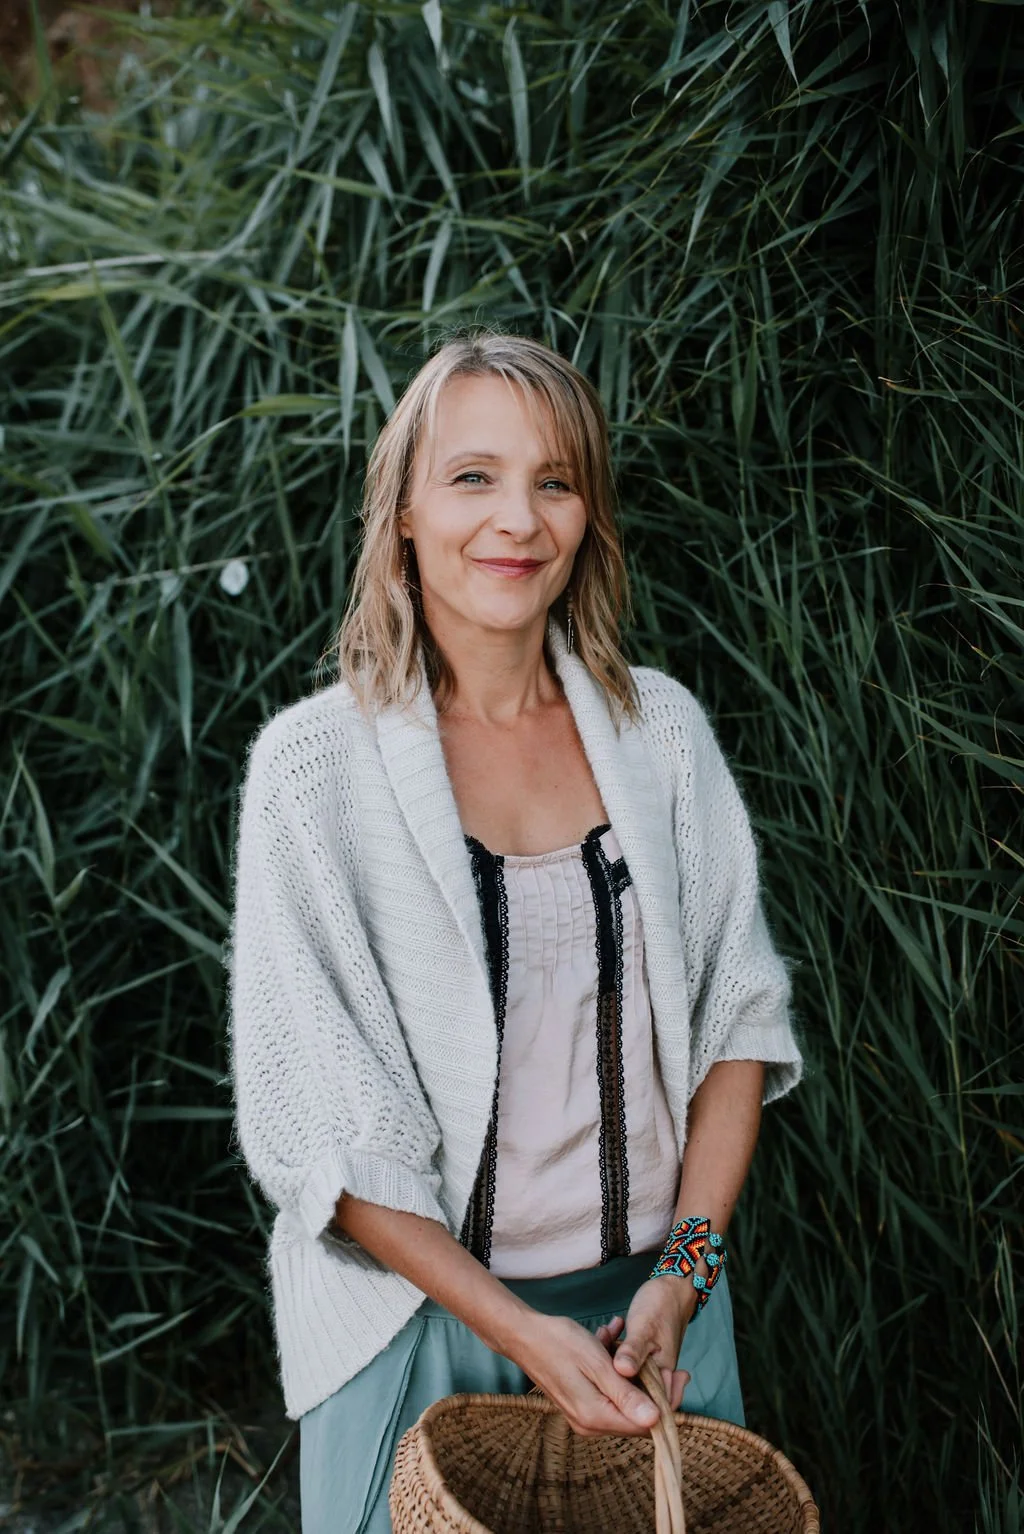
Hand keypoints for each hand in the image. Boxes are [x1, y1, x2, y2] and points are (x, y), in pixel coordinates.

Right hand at [515, 1313, 661, 1437]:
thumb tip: (656, 1420)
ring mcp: (583, 1414)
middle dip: (648, 1382)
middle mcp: (590, 1424)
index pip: (645, 1425)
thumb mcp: (597, 1364)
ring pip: (622, 1397)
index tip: (680, 1375)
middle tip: (655, 1352)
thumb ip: (626, 1395)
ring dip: (628, 1369)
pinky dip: (612, 1368)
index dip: (667, 1403)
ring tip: (619, 1335)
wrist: (522, 1335)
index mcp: (596, 1417)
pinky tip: (606, 1339)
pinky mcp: (579, 1402)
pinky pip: (607, 1390)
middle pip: (635, 1413)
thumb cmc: (559, 1344)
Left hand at [611, 1276, 695, 1410]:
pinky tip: (606, 1333)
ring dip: (610, 1363)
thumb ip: (633, 1350)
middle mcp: (658, 1377)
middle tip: (599, 1351)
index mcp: (664, 1374)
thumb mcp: (644, 1326)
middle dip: (612, 1379)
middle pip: (633, 1396)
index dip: (625, 1404)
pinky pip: (623, 1367)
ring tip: (603, 1336)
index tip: (602, 1385)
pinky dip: (612, 1353)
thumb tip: (621, 1371)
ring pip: (625, 1380)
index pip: (650, 1407)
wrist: (671, 1287)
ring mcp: (648, 1368)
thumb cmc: (660, 1305)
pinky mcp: (639, 1359)